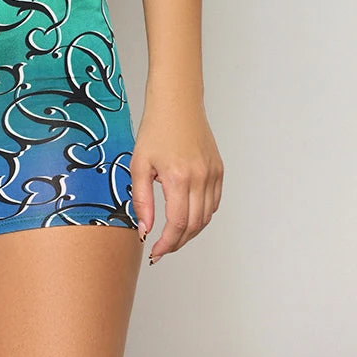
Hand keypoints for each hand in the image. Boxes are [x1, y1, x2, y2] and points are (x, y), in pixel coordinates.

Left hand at [130, 98, 223, 264]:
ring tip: (173, 235)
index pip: (177, 224)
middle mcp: (201, 178)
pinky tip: (187, 216)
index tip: (155, 253)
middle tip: (162, 249)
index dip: (167, 244)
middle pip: (194, 225)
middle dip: (177, 242)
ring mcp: (213, 174)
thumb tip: (144, 230)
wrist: (177, 103)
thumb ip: (142, 200)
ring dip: (190, 231)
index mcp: (179, 178)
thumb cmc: (155, 129)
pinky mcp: (219, 170)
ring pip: (206, 217)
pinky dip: (202, 215)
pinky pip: (214, 202)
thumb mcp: (139, 163)